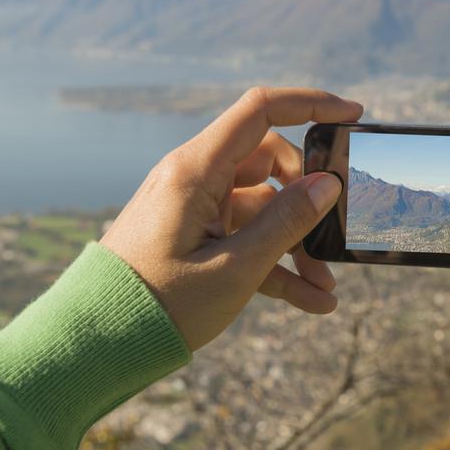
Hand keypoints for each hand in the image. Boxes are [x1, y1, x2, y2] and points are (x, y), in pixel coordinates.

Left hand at [100, 87, 361, 350]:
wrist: (98, 344)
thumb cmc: (160, 305)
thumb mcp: (235, 268)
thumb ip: (285, 223)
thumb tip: (327, 185)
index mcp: (196, 171)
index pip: (260, 111)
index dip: (310, 105)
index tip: (352, 115)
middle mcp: (194, 179)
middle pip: (270, 163)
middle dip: (308, 200)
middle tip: (332, 236)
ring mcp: (194, 208)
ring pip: (263, 207)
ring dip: (296, 243)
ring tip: (325, 286)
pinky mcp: (194, 236)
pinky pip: (245, 237)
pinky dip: (275, 264)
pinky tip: (310, 300)